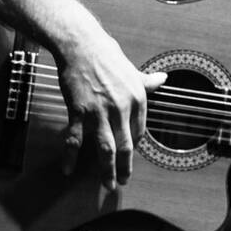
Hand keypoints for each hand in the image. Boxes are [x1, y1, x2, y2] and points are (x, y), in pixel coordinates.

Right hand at [54, 28, 166, 190]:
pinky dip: (71, 157)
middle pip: (126, 146)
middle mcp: (122, 109)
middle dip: (125, 168)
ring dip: (107, 169)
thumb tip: (162, 80)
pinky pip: (76, 139)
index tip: (128, 156)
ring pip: (106, 148)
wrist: (81, 45)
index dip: (133, 147)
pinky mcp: (79, 111)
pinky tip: (68, 170)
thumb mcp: (133, 70)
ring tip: (107, 184)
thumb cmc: (107, 56)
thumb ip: (148, 81)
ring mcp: (100, 112)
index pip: (139, 132)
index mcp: (138, 100)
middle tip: (122, 182)